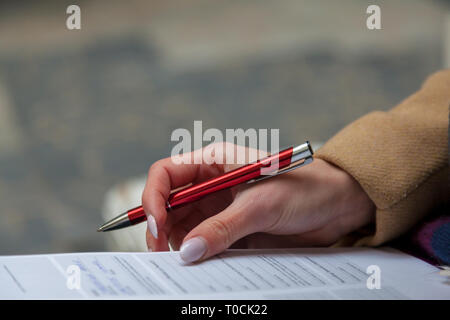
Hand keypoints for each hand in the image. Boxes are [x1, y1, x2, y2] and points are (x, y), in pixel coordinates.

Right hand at [142, 143, 374, 261]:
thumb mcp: (261, 205)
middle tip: (162, 254)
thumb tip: (188, 252)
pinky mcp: (230, 228)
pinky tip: (203, 263)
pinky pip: (204, 242)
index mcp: (214, 162)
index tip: (156, 225)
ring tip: (185, 262)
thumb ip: (222, 227)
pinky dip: (198, 254)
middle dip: (160, 227)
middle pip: (169, 204)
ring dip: (178, 244)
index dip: (153, 197)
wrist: (337, 206)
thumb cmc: (305, 190)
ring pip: (183, 226)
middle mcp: (211, 183)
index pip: (166, 174)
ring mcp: (219, 207)